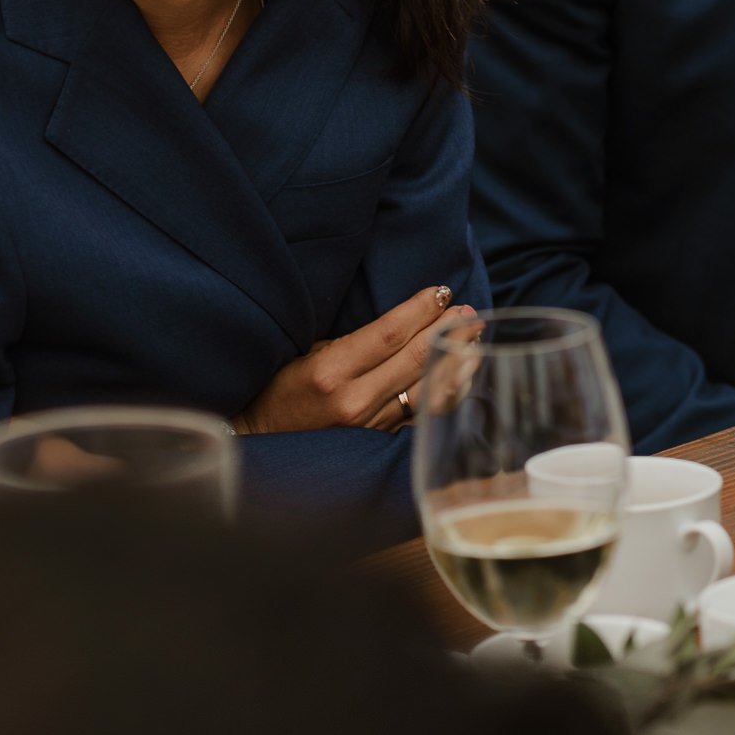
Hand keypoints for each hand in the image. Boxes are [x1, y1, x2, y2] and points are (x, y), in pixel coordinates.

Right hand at [232, 284, 470, 434]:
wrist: (258, 440)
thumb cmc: (277, 389)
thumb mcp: (305, 354)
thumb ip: (351, 344)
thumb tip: (402, 325)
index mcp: (330, 371)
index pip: (389, 334)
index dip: (420, 310)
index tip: (441, 291)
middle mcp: (354, 400)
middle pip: (415, 359)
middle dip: (447, 331)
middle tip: (470, 311)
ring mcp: (369, 426)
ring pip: (426, 390)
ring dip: (456, 361)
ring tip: (476, 339)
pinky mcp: (378, 443)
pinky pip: (421, 416)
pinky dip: (446, 394)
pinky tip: (463, 377)